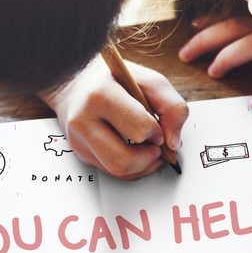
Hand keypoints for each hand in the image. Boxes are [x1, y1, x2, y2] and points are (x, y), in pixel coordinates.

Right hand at [41, 55, 187, 179]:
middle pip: (123, 160)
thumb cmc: (117, 80)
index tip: (157, 126)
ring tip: (148, 149)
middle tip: (156, 145)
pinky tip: (136, 151)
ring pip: (117, 172)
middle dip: (149, 157)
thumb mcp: (149, 80)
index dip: (156, 132)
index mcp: (100, 95)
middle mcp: (83, 120)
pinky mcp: (80, 153)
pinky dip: (132, 167)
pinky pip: (112, 173)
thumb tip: (173, 143)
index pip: (138, 128)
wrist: (78, 81)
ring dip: (142, 166)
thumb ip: (171, 106)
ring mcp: (78, 140)